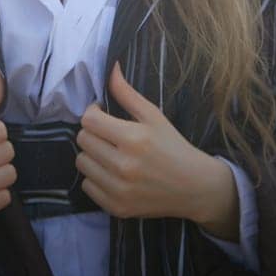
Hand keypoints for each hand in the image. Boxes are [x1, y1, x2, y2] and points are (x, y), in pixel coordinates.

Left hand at [76, 62, 229, 223]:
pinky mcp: (116, 208)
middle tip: (108, 134)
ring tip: (109, 153)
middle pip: (82, 141)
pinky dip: (96, 178)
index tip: (103, 114)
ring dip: (92, 155)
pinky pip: (87, 186)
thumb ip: (127, 93)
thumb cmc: (173, 146)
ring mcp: (119, 190)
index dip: (93, 113)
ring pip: (82, 163)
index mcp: (133, 139)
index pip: (89, 120)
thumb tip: (110, 67)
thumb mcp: (154, 116)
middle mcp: (123, 166)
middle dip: (92, 133)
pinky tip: (113, 173)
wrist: (194, 187)